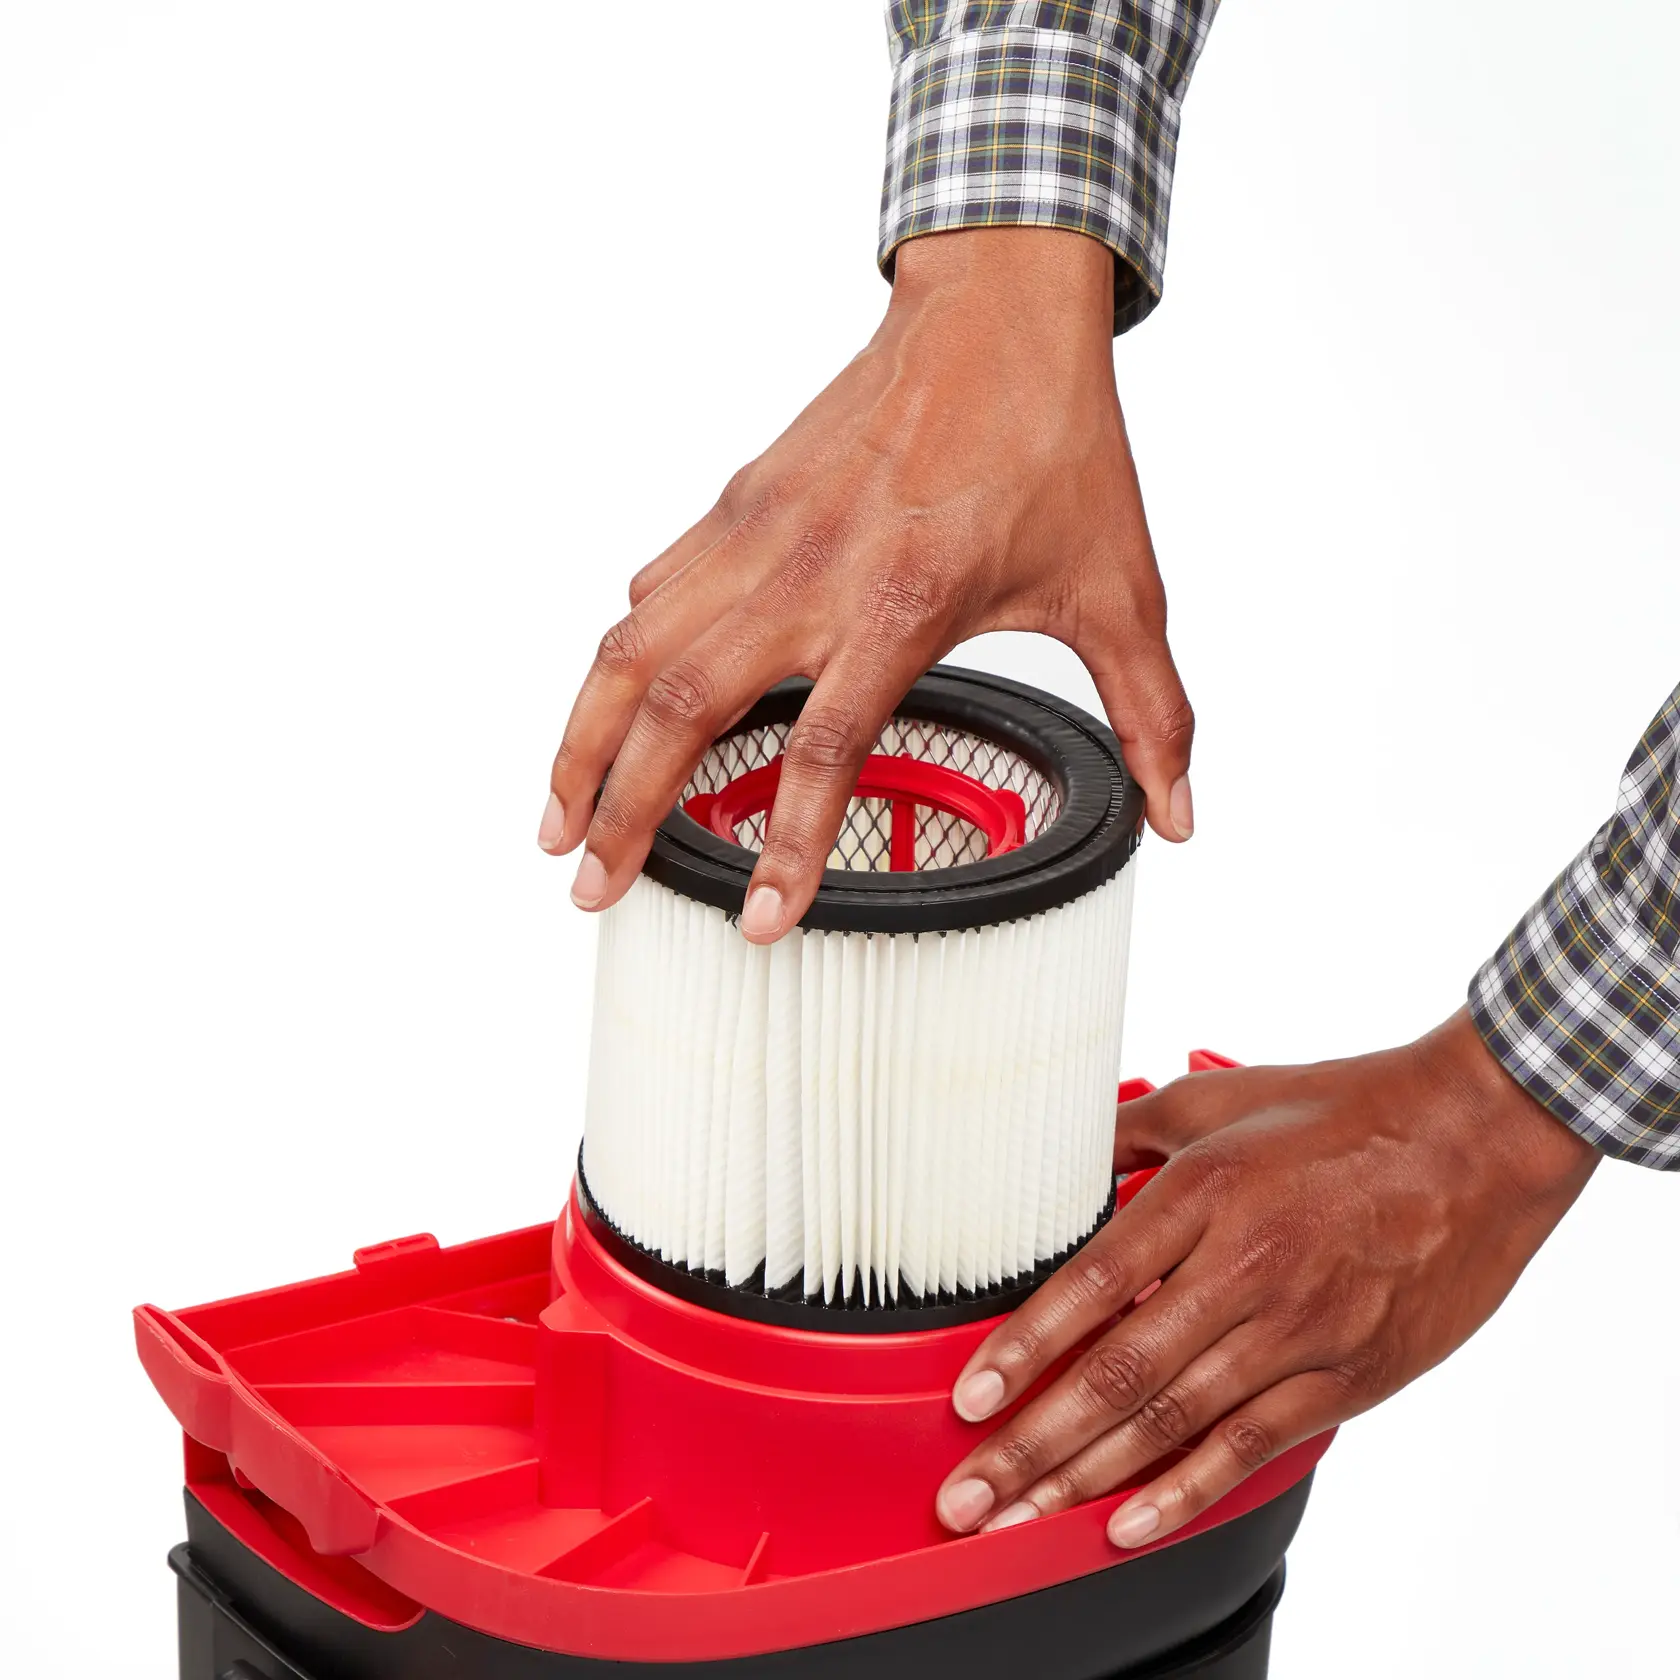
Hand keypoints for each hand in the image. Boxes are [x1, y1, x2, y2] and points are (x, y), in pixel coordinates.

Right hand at [538, 227, 1194, 939]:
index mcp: (903, 601)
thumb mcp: (1118, 587)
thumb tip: (1177, 812)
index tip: (758, 921)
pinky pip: (653, 595)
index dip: (785, 847)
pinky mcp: (734, 505)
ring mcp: (757, 534)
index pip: (824, 750)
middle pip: (682, 709)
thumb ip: (1150, 711)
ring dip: (583, 741)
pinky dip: (615, 662)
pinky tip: (603, 715)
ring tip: (556, 823)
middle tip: (594, 891)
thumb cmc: (1052, 439)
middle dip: (625, 812)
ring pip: (633, 649)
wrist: (996, 307)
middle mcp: (810, 570)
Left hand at [935, 1010, 1597, 1547]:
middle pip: (1118, 1374)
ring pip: (1173, 1423)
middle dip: (1032, 1445)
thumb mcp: (1219, 1100)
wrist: (1476, 1140)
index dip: (1022, 1351)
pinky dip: (1186, 1492)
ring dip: (1087, 1481)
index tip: (970, 1401)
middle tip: (969, 1493)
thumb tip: (1058, 1155)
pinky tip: (1128, 1523)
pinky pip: (1252, 1445)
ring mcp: (1298, 1330)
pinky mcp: (1347, 1376)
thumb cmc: (1346, 1114)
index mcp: (1203, 1195)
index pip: (1088, 1287)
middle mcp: (1244, 1269)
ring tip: (1023, 1517)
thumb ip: (1129, 1131)